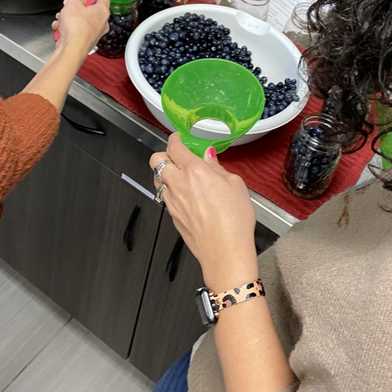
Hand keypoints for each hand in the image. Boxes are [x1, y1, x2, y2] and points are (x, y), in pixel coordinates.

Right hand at [51, 0, 110, 55]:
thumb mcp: (73, 4)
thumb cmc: (76, 27)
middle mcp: (102, 23)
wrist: (71, 48)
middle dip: (78, 8)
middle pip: (91, 10)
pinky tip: (60, 29)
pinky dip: (68, 29)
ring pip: (81, 21)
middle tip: (69, 6)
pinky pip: (77, 31)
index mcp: (102, 11)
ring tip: (61, 19)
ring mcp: (95, 33)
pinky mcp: (86, 41)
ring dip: (70, 19)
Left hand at [150, 135, 258, 291]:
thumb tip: (209, 157)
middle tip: (178, 156)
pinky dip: (171, 191)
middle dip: (164, 154)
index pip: (174, 147)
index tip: (179, 138)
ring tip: (181, 176)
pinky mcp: (172, 217)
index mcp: (194, 171)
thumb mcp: (235, 185)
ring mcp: (172, 202)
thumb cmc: (234, 222)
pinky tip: (187, 196)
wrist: (225, 253)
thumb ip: (217, 167)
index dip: (175, 139)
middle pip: (155, 160)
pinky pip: (164, 197)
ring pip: (157, 179)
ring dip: (165, 173)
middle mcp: (178, 184)